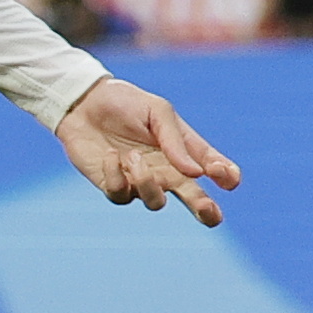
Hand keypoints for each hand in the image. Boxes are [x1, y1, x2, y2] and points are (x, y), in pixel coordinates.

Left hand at [54, 78, 240, 225]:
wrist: (85, 102)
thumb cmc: (127, 103)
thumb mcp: (158, 111)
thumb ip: (176, 141)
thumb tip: (196, 173)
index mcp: (185, 152)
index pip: (214, 170)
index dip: (226, 177)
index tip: (223, 174)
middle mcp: (167, 172)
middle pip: (195, 202)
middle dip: (206, 211)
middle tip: (209, 211)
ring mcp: (140, 182)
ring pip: (156, 203)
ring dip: (147, 182)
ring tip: (133, 156)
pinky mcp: (113, 186)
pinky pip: (121, 195)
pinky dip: (116, 176)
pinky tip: (111, 155)